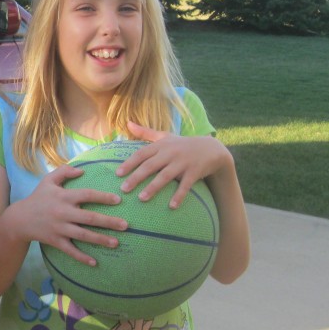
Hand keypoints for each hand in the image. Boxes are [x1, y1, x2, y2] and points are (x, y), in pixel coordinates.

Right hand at [6, 164, 127, 266]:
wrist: (20, 219)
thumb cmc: (38, 197)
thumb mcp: (48, 180)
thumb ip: (64, 171)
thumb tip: (83, 169)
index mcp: (64, 196)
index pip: (87, 195)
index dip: (103, 197)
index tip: (118, 200)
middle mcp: (63, 212)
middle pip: (89, 217)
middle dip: (108, 222)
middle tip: (126, 225)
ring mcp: (59, 228)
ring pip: (83, 235)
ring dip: (100, 239)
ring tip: (116, 243)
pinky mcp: (55, 241)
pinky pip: (70, 250)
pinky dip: (82, 257)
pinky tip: (94, 262)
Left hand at [115, 121, 234, 208]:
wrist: (211, 148)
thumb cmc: (182, 144)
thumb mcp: (164, 136)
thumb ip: (145, 132)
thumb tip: (127, 123)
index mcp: (161, 145)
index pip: (142, 154)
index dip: (129, 163)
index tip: (117, 174)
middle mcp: (170, 153)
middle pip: (150, 166)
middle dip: (136, 177)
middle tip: (123, 189)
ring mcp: (182, 162)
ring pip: (165, 176)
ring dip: (153, 187)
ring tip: (142, 198)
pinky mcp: (194, 172)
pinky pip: (186, 185)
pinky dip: (179, 195)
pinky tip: (172, 206)